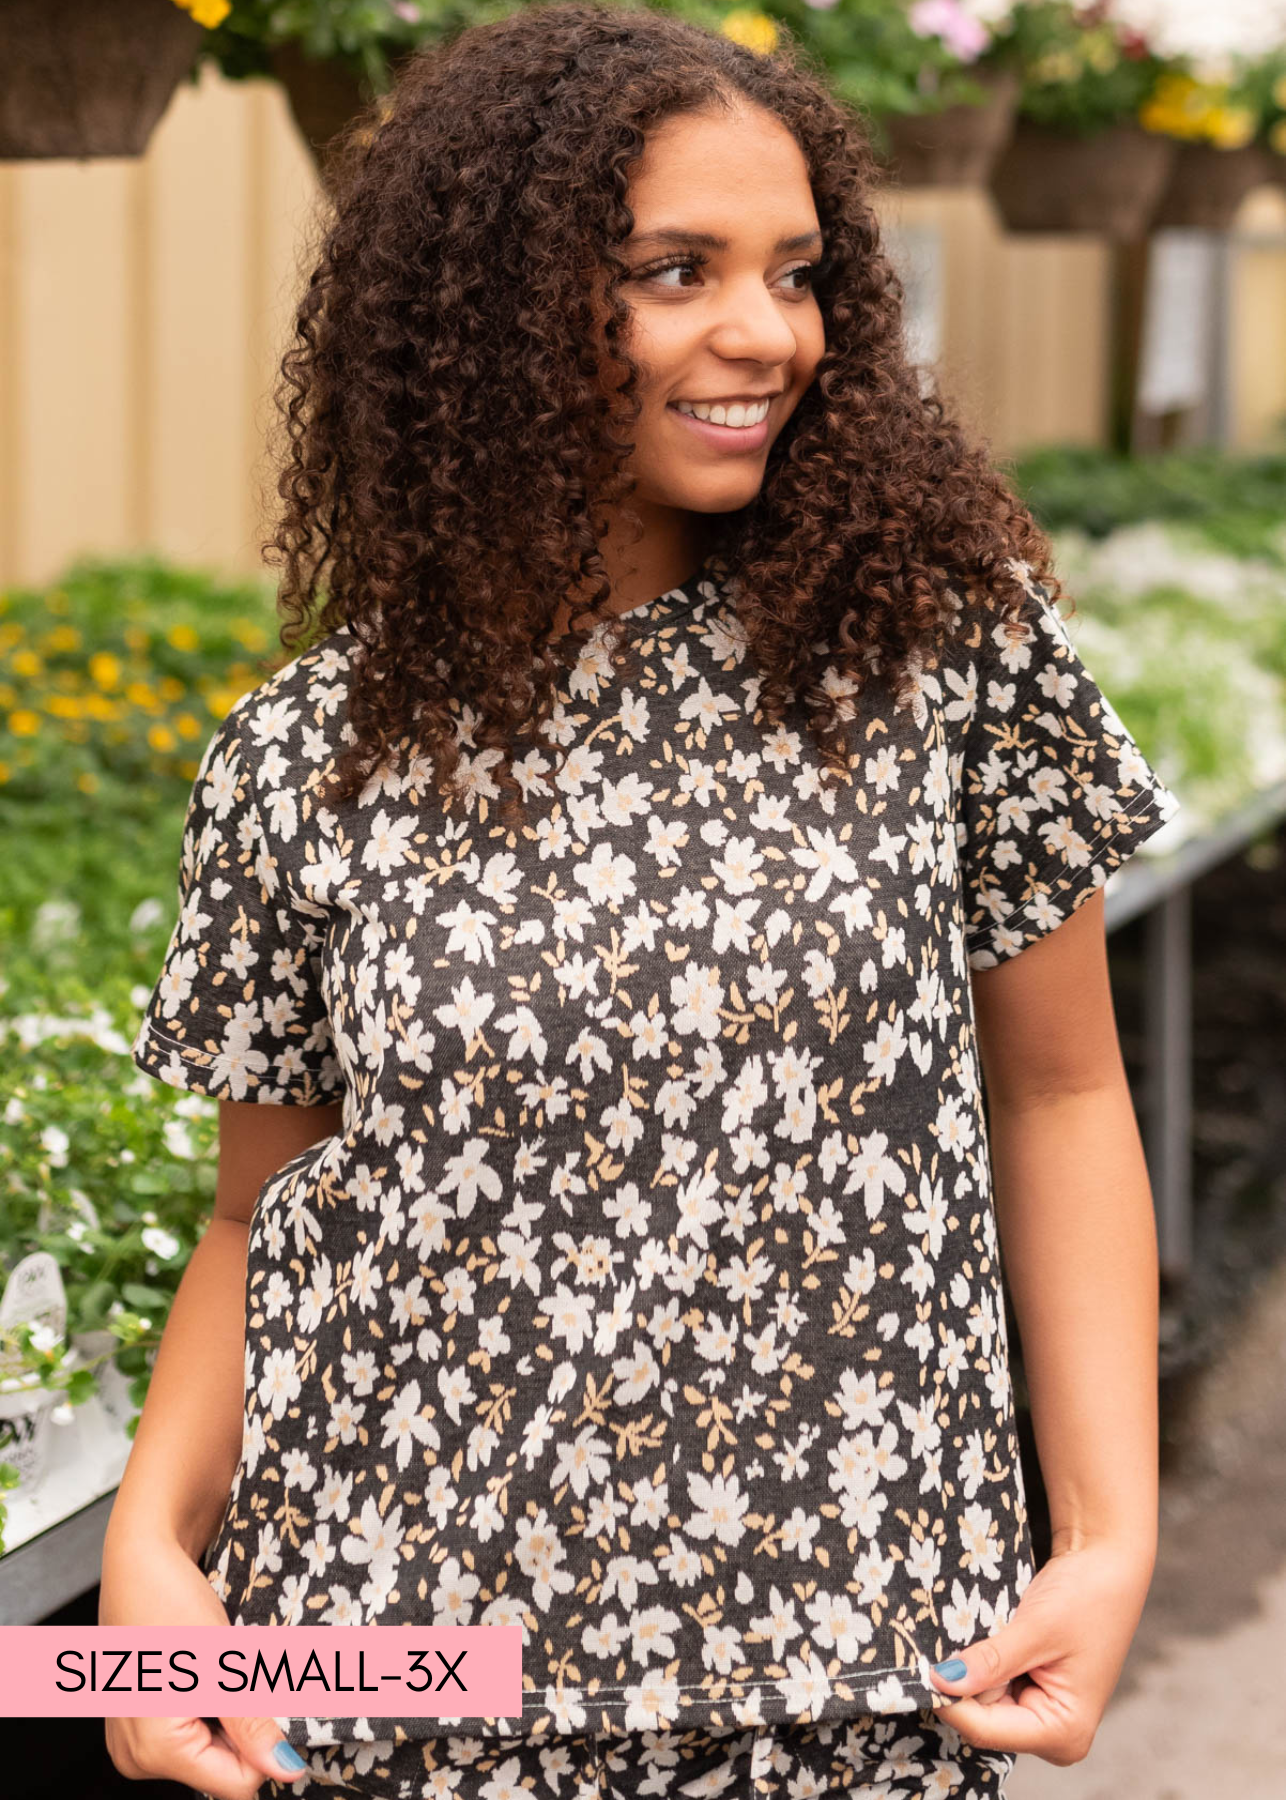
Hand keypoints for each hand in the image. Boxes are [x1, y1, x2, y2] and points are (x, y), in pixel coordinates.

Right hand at [99, 1527, 310, 1798]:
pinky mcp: (141, 1714)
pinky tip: (210, 1667)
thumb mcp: (223, 1664)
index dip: (267, 1745)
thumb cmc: (169, 1599)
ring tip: (222, 1666)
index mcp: (153, 1751)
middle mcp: (136, 1755)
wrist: (143, 1552)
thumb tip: (286, 1771)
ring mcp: (134, 1736)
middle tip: (241, 1672)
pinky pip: (193, 1726)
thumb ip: (254, 1725)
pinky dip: (213, 1700)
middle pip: (222, 1766)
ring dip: (230, 1710)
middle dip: (246, 1726)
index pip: (237, 1783)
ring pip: (212, 1744)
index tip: (272, 1696)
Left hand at [926, 1536, 1155, 1765]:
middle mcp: (1053, 1733)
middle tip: (937, 1644)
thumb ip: (990, 1661)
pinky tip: (982, 1635)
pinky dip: (980, 1661)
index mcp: (1063, 1732)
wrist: (1107, 1562)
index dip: (949, 1700)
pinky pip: (991, 1683)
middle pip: (981, 1718)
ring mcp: (1042, 1713)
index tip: (918, 1668)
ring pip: (981, 1700)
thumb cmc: (1087, 1596)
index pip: (985, 1729)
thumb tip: (942, 1682)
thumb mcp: (1036, 1629)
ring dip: (969, 1668)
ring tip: (971, 1632)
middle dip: (960, 1681)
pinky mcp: (1032, 1691)